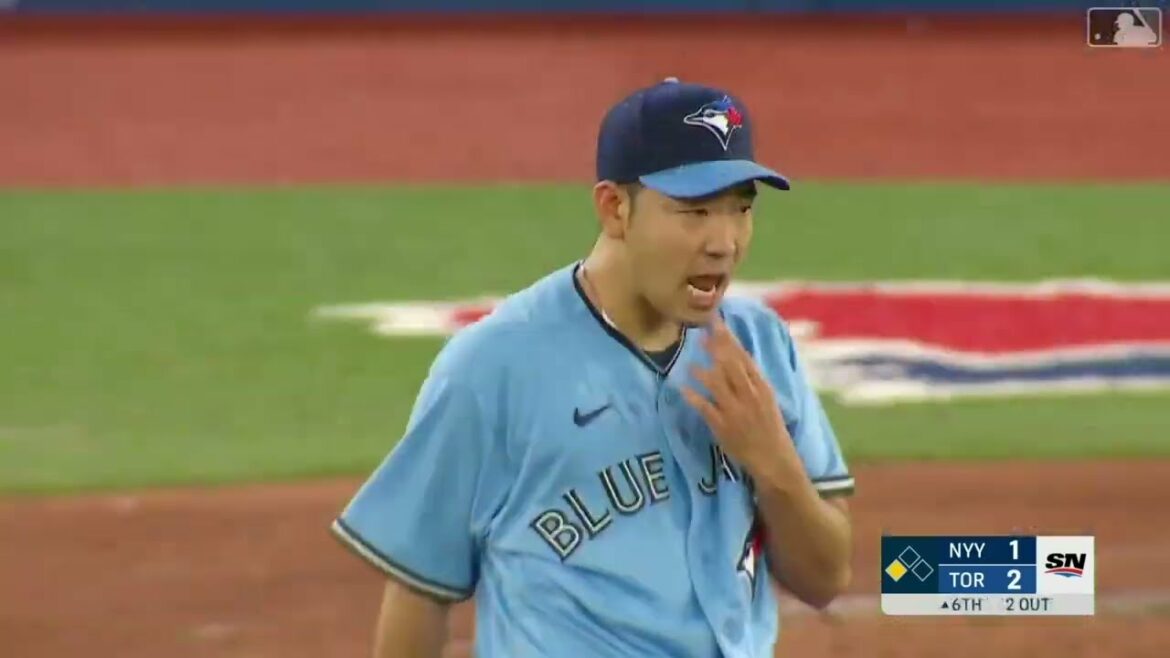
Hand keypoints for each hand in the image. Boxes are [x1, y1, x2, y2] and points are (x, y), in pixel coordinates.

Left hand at [681, 316, 799, 481]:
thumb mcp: (767, 399)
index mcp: (762, 386)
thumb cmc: (770, 428)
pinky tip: (683, 389)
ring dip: (703, 372)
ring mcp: (736, 410)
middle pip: (731, 365)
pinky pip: (706, 408)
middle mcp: (749, 394)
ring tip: (690, 365)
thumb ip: (751, 380)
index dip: (730, 339)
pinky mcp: (723, 426)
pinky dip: (694, 397)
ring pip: (718, 384)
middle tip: (701, 332)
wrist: (774, 459)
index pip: (744, 357)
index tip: (718, 323)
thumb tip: (735, 357)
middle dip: (716, 347)